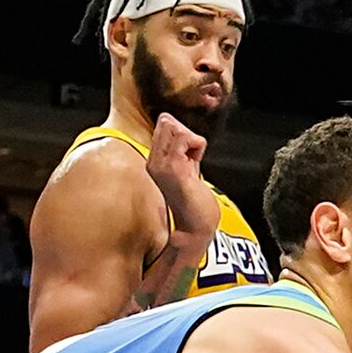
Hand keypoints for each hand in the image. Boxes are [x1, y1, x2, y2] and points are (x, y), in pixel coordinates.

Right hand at [144, 113, 218, 241]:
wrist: (193, 231)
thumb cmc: (194, 205)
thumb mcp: (187, 171)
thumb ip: (184, 153)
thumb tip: (184, 131)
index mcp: (155, 162)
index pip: (163, 125)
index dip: (183, 133)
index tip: (191, 155)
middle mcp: (153, 162)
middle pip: (167, 121)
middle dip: (187, 133)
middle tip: (194, 157)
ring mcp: (161, 165)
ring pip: (174, 127)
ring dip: (193, 140)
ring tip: (194, 161)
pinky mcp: (173, 169)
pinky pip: (186, 138)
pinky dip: (198, 145)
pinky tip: (197, 163)